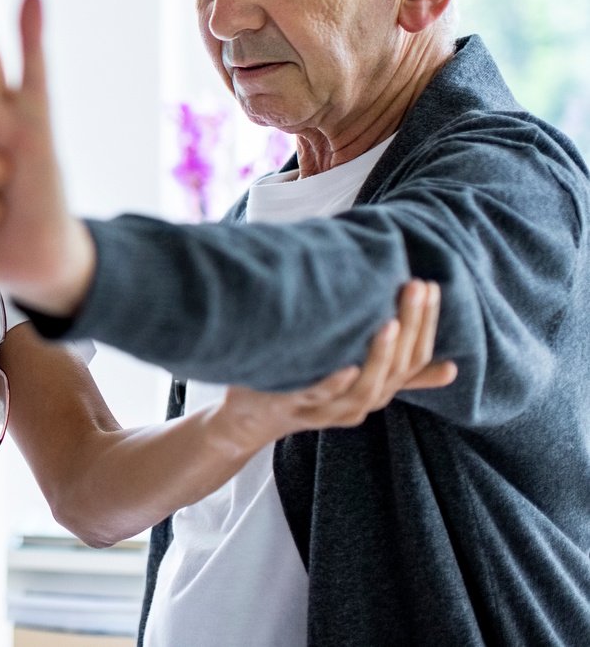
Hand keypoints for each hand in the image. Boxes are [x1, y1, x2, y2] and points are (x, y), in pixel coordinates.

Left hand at [206, 279, 458, 455]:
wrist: (253, 418)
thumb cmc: (309, 387)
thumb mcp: (358, 379)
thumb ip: (396, 371)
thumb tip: (451, 368)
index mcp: (377, 390)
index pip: (415, 359)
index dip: (427, 325)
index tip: (430, 286)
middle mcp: (360, 403)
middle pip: (396, 369)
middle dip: (411, 327)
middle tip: (415, 286)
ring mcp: (329, 409)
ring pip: (366, 390)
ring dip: (380, 356)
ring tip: (391, 322)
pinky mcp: (296, 409)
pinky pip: (320, 398)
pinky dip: (335, 383)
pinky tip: (347, 365)